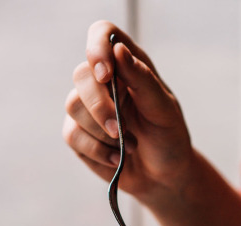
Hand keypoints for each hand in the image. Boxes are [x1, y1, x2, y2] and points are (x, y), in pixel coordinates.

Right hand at [62, 21, 193, 205]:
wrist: (163, 176)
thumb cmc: (168, 137)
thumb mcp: (163, 109)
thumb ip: (143, 80)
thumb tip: (118, 50)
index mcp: (128, 65)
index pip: (102, 34)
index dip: (97, 47)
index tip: (105, 75)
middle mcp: (104, 81)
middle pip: (82, 75)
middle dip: (100, 106)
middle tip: (121, 131)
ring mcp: (87, 106)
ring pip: (73, 105)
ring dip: (102, 132)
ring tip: (129, 146)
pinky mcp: (78, 132)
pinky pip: (72, 135)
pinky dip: (97, 150)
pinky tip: (117, 159)